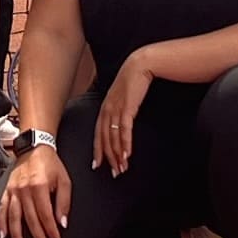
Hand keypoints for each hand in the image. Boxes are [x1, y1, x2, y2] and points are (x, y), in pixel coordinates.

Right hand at [0, 137, 69, 237]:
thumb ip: (64, 203)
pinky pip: (1, 209)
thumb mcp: (65, 181)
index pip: (46, 215)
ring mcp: (13, 191)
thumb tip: (62, 223)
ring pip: (13, 217)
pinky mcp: (6, 190)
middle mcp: (24, 190)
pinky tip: (3, 236)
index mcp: (40, 186)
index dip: (51, 231)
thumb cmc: (51, 165)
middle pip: (30, 219)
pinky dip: (1, 223)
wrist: (34, 148)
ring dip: (17, 236)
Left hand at [92, 54, 154, 171]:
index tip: (98, 165)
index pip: (98, 134)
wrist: (140, 65)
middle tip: (113, 172)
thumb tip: (121, 123)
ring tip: (122, 168)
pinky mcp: (127, 108)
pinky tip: (127, 154)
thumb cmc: (133, 81)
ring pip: (114, 137)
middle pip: (104, 139)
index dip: (98, 150)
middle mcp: (107, 110)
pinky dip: (125, 143)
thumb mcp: (122, 97)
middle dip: (109, 158)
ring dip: (118, 154)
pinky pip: (124, 130)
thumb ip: (119, 109)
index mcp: (104, 108)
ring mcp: (116, 109)